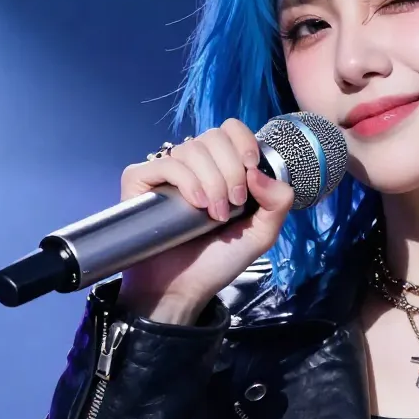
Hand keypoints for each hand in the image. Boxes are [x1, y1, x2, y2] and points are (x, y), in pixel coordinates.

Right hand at [116, 118, 294, 324]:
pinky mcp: (140, 181)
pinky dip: (186, 180)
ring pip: (192, 149)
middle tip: (232, 205)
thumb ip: (277, 203)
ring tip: (213, 214)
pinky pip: (166, 163)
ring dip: (211, 181)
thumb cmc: (217, 262)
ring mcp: (165, 172)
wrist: (182, 289)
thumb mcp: (260, 234)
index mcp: (221, 168)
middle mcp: (193, 165)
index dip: (243, 142)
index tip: (250, 168)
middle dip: (231, 170)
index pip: (230, 129)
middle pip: (214, 137)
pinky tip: (195, 205)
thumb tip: (259, 171)